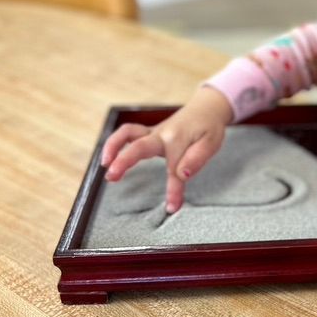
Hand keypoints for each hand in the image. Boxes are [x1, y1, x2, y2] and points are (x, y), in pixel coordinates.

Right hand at [100, 86, 233, 211]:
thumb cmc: (208, 127)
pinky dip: (115, 143)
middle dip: (124, 161)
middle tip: (111, 177)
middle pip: (139, 146)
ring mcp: (153, 132)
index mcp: (178, 140)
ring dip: (113, 147)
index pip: (174, 169)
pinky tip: (108, 158)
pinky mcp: (148, 133)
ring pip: (127, 133)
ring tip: (105, 166)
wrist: (206, 108)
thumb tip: (183, 174)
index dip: (173, 190)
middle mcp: (162, 134)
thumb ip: (197, 159)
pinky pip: (127, 134)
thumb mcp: (212, 143)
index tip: (172, 208)